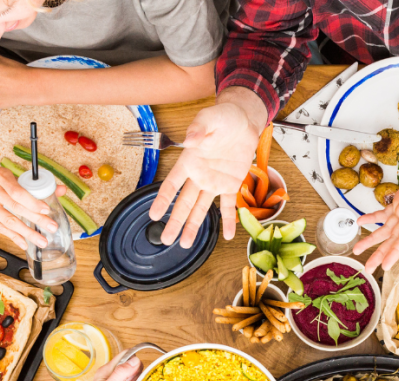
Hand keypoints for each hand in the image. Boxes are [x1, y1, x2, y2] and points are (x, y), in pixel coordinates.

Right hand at [0, 155, 65, 246]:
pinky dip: (13, 237)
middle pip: (15, 207)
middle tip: (51, 227)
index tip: (46, 209)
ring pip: (8, 221)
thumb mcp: (10, 175)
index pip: (17, 191)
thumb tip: (61, 190)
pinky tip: (24, 243)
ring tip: (41, 240)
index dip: (32, 202)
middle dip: (36, 219)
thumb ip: (35, 184)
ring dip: (27, 233)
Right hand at [150, 90, 264, 246]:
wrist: (244, 120)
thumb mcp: (209, 119)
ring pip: (201, 209)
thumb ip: (198, 130)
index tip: (153, 214)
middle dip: (175, 221)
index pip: (172, 184)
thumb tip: (189, 140)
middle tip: (166, 239)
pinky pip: (228, 206)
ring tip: (185, 244)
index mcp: (189, 162)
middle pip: (183, 203)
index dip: (162, 200)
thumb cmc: (222, 117)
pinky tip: (226, 236)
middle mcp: (199, 176)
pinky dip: (228, 221)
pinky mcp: (231, 184)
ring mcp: (214, 182)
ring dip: (193, 226)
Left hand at [354, 122, 398, 272]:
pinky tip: (361, 222)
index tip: (385, 266)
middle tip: (367, 268)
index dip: (396, 253)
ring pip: (387, 230)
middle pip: (394, 240)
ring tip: (358, 250)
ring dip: (372, 240)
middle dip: (380, 254)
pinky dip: (372, 218)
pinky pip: (384, 213)